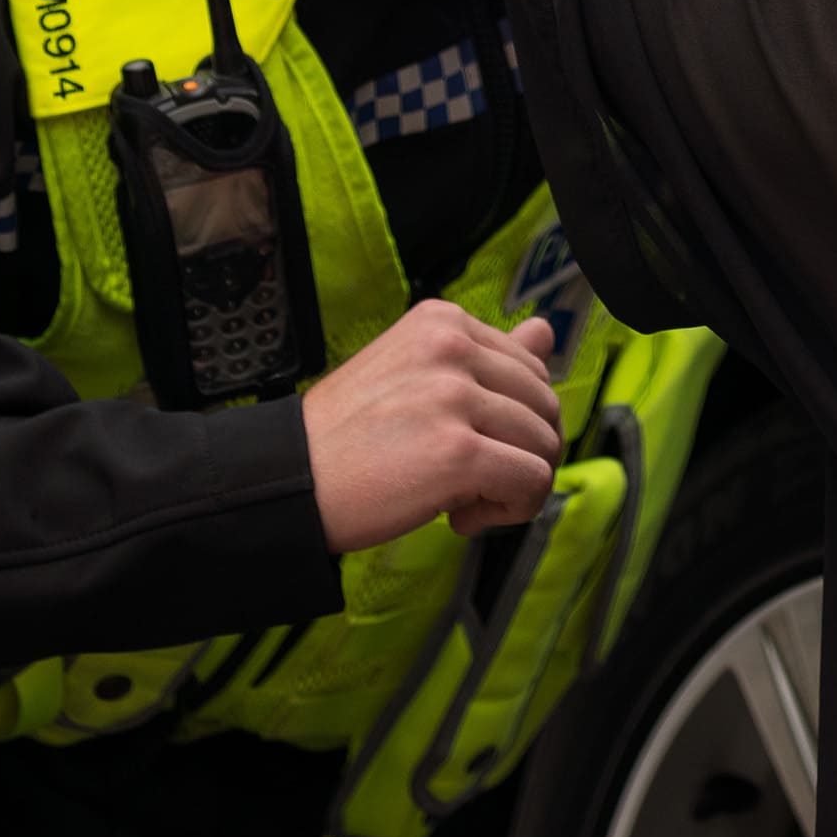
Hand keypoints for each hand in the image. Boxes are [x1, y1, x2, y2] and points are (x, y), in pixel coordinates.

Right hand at [301, 299, 564, 553]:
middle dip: (522, 451)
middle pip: (545, 405)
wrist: (291, 478)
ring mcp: (455, 398)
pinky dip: (511, 510)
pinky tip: (462, 516)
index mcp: (442, 321)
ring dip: (514, 484)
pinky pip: (533, 482)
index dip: (513, 418)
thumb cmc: (348, 435)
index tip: (472, 442)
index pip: (531, 366)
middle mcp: (452, 347)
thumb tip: (545, 331)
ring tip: (463, 497)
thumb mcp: (415, 374)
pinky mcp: (459, 452)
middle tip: (474, 479)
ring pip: (544, 445)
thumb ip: (487, 355)